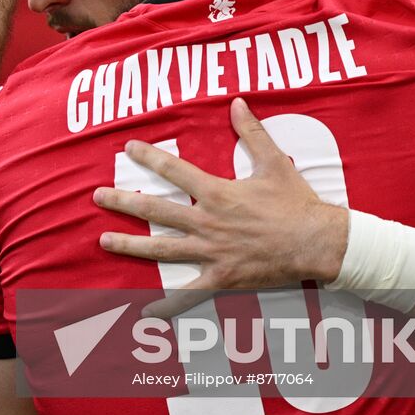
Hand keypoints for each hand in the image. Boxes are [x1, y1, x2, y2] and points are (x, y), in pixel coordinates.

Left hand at [93, 98, 347, 295]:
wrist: (317, 243)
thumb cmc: (297, 202)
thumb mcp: (274, 162)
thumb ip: (252, 132)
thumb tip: (237, 103)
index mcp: (217, 193)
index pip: (173, 171)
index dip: (149, 157)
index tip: (128, 149)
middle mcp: (207, 221)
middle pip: (155, 209)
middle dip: (123, 202)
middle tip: (97, 196)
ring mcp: (211, 252)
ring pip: (161, 248)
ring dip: (130, 244)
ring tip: (104, 240)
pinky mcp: (221, 278)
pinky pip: (189, 293)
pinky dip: (167, 304)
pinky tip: (145, 311)